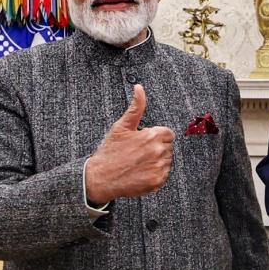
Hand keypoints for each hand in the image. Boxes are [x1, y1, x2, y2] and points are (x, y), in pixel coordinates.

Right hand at [84, 84, 174, 203]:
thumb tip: (139, 88)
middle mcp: (158, 151)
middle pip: (168, 147)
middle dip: (156, 148)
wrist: (100, 178)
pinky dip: (156, 173)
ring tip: (139, 162)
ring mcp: (159, 167)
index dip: (156, 136)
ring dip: (157, 161)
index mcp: (152, 136)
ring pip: (167, 161)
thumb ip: (136, 107)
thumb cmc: (110, 151)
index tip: (144, 141)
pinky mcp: (157, 181)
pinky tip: (141, 172)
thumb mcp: (121, 126)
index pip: (168, 134)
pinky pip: (164, 174)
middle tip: (138, 153)